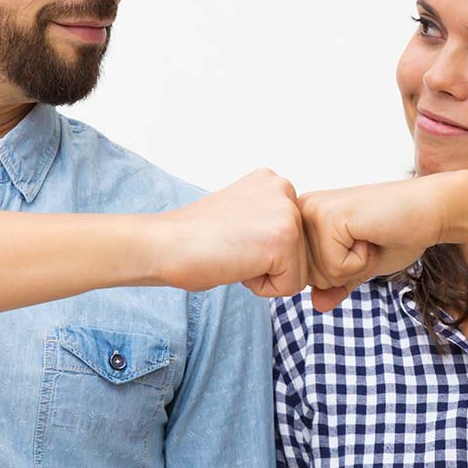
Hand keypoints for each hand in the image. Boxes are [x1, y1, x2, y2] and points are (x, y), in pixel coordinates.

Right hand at [152, 168, 307, 297]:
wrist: (167, 244)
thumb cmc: (193, 238)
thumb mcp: (241, 213)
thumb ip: (266, 219)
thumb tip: (286, 243)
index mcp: (272, 180)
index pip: (291, 235)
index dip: (260, 248)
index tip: (231, 236)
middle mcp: (284, 188)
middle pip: (300, 252)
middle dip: (268, 262)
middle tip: (231, 246)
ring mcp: (287, 213)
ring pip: (298, 271)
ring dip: (264, 274)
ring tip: (234, 254)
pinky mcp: (284, 240)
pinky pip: (290, 286)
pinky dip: (261, 287)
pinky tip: (236, 264)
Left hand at [299, 176, 451, 311]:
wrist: (430, 210)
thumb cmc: (397, 233)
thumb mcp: (360, 266)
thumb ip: (336, 285)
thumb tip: (317, 305)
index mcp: (305, 219)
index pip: (306, 276)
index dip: (342, 272)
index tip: (362, 245)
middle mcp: (302, 210)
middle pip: (311, 278)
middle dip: (348, 271)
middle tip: (369, 241)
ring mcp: (313, 211)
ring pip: (322, 276)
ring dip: (356, 266)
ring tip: (371, 237)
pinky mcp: (328, 217)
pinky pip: (336, 268)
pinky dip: (362, 261)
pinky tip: (372, 235)